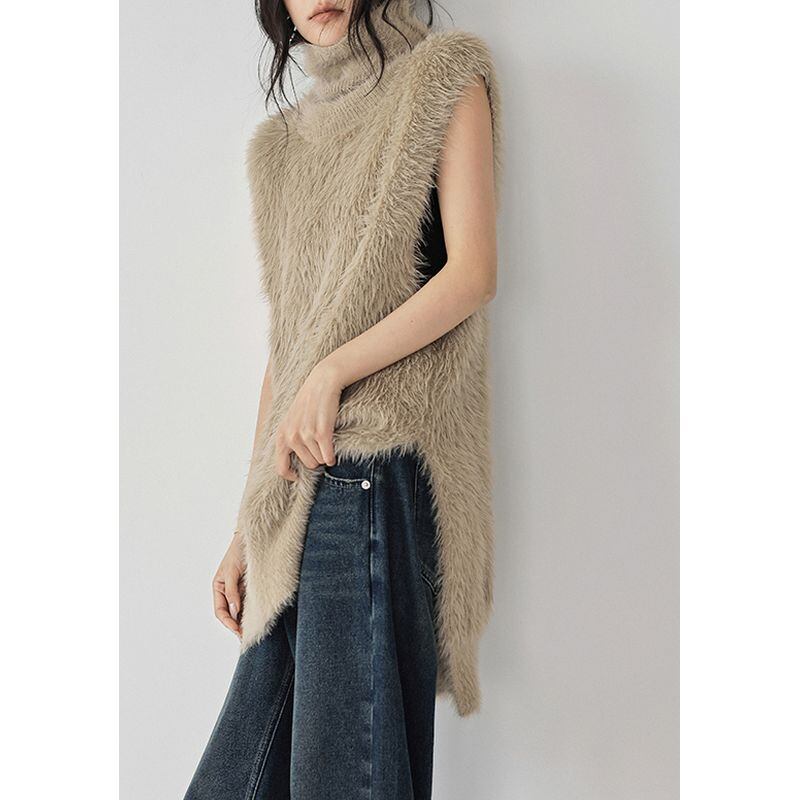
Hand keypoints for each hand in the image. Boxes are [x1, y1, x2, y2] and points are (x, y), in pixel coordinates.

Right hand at [212, 532, 245, 636]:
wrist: (252, 538)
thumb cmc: (238, 552)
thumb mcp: (232, 571)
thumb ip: (232, 591)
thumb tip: (234, 612)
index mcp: (218, 587)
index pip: (221, 611)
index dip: (228, 623)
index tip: (238, 631)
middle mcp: (228, 591)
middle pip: (231, 614)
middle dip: (237, 626)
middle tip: (247, 637)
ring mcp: (239, 590)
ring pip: (241, 610)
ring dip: (245, 620)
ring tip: (254, 631)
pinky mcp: (250, 587)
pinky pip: (250, 603)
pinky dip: (253, 611)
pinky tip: (259, 618)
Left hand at [275, 359, 343, 480]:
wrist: (321, 383)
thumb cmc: (308, 403)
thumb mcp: (290, 420)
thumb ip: (288, 439)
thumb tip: (290, 465)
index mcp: (281, 436)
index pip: (281, 468)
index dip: (291, 475)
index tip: (299, 476)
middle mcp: (291, 437)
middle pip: (308, 465)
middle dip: (316, 459)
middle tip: (319, 445)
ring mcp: (306, 435)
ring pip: (320, 461)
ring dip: (325, 454)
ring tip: (325, 439)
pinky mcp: (321, 432)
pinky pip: (328, 456)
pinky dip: (332, 456)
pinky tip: (333, 451)